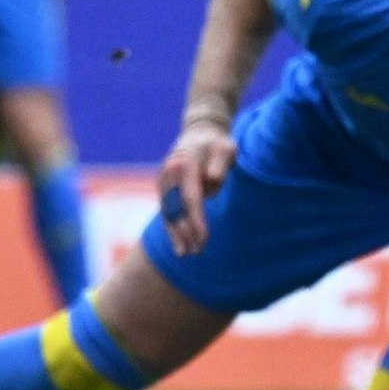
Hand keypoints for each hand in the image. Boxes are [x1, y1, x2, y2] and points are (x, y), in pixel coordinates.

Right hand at [156, 118, 232, 253]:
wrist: (199, 135)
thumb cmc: (217, 144)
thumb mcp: (225, 148)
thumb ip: (221, 162)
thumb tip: (212, 179)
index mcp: (184, 164)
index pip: (190, 198)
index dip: (196, 221)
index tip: (204, 239)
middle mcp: (168, 173)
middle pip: (176, 208)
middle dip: (185, 232)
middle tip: (196, 252)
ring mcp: (163, 181)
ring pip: (168, 212)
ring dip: (175, 234)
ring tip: (185, 254)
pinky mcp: (163, 188)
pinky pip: (167, 211)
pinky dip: (171, 228)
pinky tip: (179, 244)